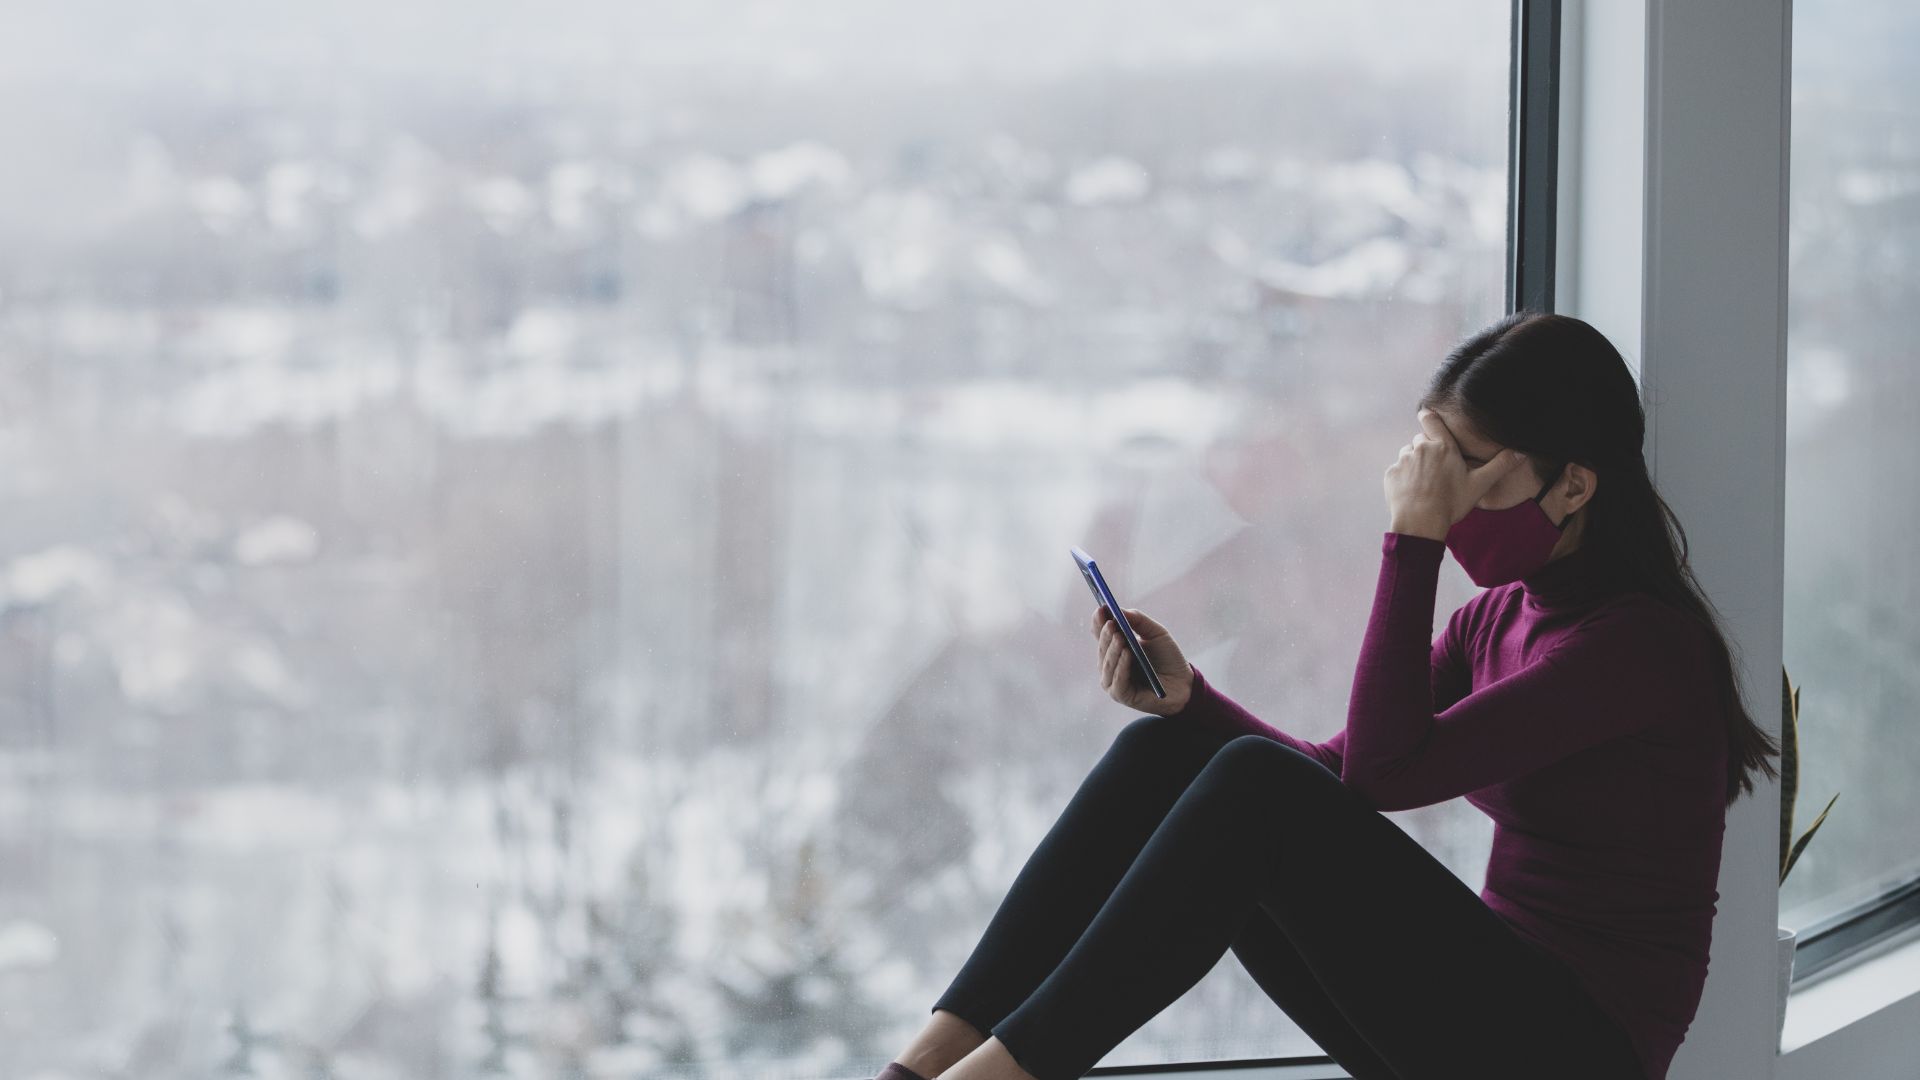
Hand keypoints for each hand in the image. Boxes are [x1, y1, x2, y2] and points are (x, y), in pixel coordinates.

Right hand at [1091, 605, 1193, 715]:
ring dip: (1113, 650)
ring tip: (1120, 636)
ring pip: (1107, 664)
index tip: (1101, 608)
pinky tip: (1127, 654)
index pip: (1100, 634)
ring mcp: (1113, 681)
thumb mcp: (1156, 633)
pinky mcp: (1121, 695)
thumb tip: (1119, 610)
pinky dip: (1121, 666)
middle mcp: (1110, 665)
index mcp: (1114, 649)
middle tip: (1111, 622)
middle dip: (1106, 635)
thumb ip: (1138, 620)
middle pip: (1102, 648)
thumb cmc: (1168, 658)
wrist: (1184, 683)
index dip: (1099, 622)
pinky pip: (1117, 681)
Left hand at [1384, 407, 1529, 538]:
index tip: (1428, 417)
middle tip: (1437, 469)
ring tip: (1425, 482)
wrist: (1421, 523)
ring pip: (1408, 454)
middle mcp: (1421, 448)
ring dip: (1415, 463)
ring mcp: (1404, 460)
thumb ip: (1499, 466)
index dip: (1429, 417)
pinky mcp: (1391, 474)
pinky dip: (1403, 478)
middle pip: (1421, 440)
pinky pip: (1397, 470)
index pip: (1431, 420)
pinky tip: (1413, 491)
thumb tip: (1520, 453)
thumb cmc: (1451, 503)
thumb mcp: (1479, 484)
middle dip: (1428, 449)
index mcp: (1443, 447)